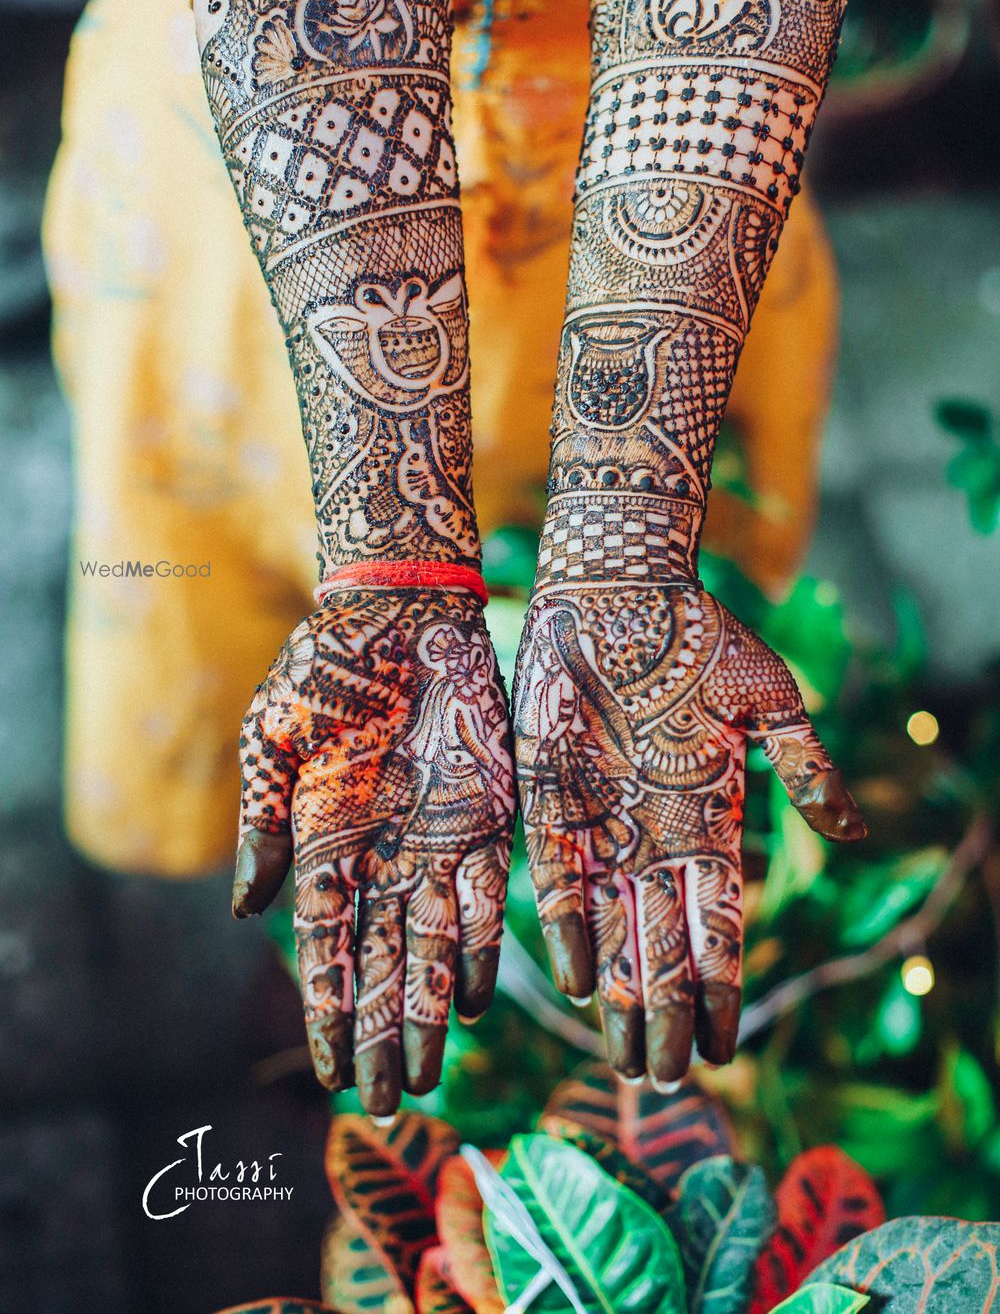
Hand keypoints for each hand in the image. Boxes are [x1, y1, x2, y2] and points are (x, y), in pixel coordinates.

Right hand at [235, 589, 515, 1116]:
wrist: (400, 610)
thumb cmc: (325, 667)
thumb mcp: (276, 741)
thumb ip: (265, 823)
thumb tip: (246, 912)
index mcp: (325, 841)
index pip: (325, 946)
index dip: (329, 1009)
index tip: (332, 1071)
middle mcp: (382, 855)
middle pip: (383, 962)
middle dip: (384, 1033)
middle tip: (390, 1105)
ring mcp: (436, 838)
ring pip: (434, 942)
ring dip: (433, 1008)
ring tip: (432, 1073)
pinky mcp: (487, 813)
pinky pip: (486, 891)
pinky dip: (482, 942)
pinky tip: (479, 996)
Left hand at [513, 582, 864, 1086]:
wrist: (621, 587)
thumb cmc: (700, 638)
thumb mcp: (766, 700)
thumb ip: (804, 766)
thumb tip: (855, 831)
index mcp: (707, 821)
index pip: (717, 926)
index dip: (720, 988)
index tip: (722, 1049)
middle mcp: (651, 836)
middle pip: (662, 945)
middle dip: (665, 1014)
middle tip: (665, 1081)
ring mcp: (600, 823)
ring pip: (612, 929)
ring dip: (620, 994)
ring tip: (626, 1060)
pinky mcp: (550, 799)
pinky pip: (557, 878)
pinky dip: (569, 927)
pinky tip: (578, 978)